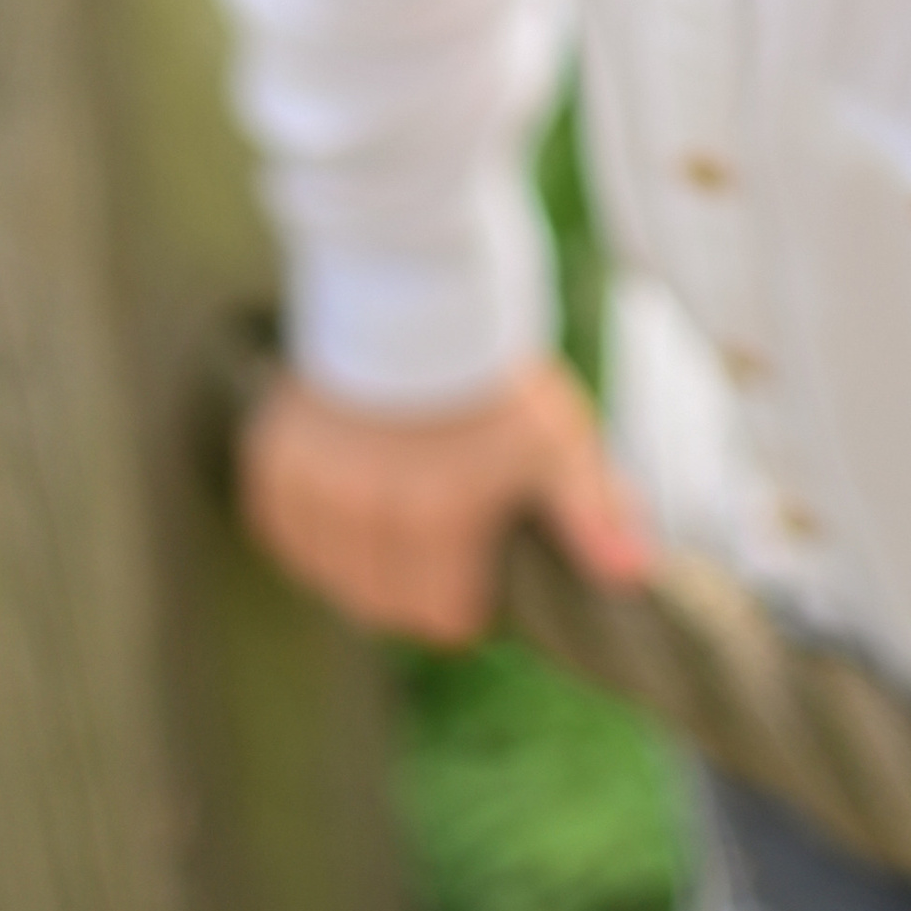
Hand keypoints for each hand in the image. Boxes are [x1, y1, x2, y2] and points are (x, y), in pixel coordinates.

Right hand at [241, 354, 651, 645]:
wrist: (412, 290)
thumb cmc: (495, 376)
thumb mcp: (558, 440)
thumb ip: (590, 517)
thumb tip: (638, 576)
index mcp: (436, 517)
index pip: (444, 619)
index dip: (470, 599)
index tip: (480, 562)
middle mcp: (364, 511)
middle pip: (384, 607)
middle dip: (418, 588)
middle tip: (443, 539)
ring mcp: (310, 489)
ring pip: (333, 578)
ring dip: (364, 563)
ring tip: (398, 516)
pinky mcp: (272, 465)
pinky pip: (285, 536)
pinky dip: (315, 531)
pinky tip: (348, 498)